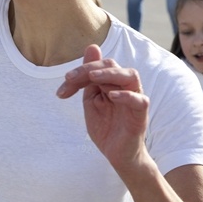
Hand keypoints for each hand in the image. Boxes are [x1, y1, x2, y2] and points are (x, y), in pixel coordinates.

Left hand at [56, 45, 149, 169]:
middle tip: (70, 78)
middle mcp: (125, 87)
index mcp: (112, 83)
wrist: (117, 155)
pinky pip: (140, 100)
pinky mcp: (141, 115)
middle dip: (88, 69)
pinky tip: (112, 96)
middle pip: (112, 65)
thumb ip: (88, 78)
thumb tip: (92, 46)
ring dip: (110, 74)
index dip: (78, 73)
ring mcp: (134, 99)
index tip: (62, 91)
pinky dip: (127, 95)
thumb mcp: (91, 100)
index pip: (97, 67)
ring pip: (130, 75)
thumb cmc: (106, 128)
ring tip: (93, 77)